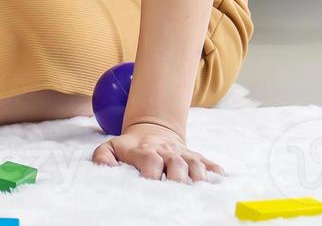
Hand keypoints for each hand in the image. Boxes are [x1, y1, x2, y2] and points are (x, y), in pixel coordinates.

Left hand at [93, 120, 224, 182]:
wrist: (152, 128)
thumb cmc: (130, 146)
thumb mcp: (111, 147)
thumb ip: (103, 157)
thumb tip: (106, 168)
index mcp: (144, 151)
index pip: (150, 160)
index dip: (152, 173)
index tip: (150, 187)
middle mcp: (165, 151)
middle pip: (176, 163)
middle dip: (178, 178)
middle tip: (177, 193)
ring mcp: (182, 153)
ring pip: (195, 163)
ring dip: (198, 176)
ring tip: (198, 190)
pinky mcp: (194, 155)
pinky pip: (208, 162)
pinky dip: (215, 170)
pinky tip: (219, 179)